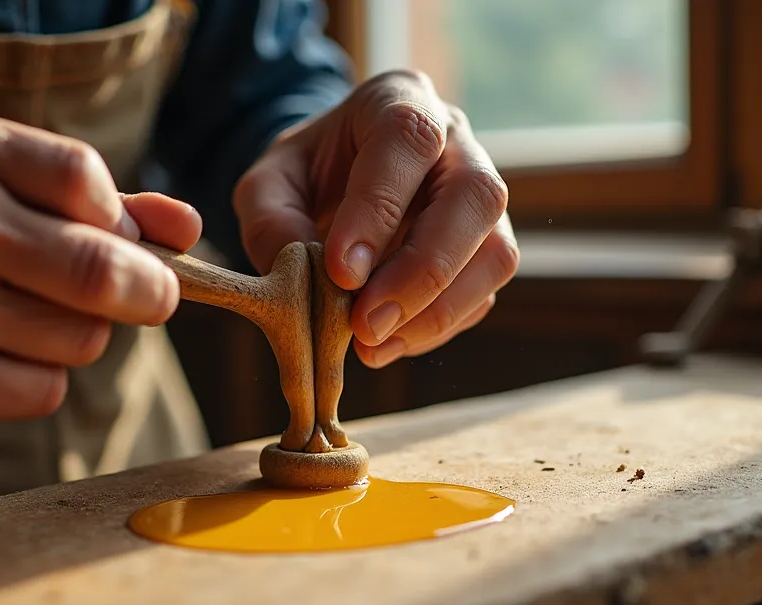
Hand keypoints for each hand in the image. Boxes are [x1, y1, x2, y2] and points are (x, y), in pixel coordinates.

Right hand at [0, 105, 200, 441]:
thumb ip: (89, 202)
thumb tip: (187, 227)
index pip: (88, 182)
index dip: (124, 222)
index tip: (119, 240)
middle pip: (103, 270)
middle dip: (145, 291)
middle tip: (142, 297)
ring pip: (84, 338)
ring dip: (77, 336)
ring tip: (18, 320)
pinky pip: (47, 389)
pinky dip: (38, 380)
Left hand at [234, 70, 516, 367]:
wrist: (335, 185)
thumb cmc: (304, 176)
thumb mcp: (266, 185)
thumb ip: (270, 221)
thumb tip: (306, 271)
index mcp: (398, 102)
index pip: (409, 140)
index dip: (379, 207)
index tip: (341, 270)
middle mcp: (456, 143)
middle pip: (474, 197)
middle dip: (421, 271)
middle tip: (365, 324)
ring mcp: (481, 196)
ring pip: (495, 252)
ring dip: (436, 310)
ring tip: (372, 345)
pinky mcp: (487, 247)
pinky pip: (484, 292)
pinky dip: (437, 327)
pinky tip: (388, 343)